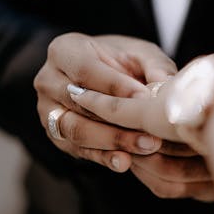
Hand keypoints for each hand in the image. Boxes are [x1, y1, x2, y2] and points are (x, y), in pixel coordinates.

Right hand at [34, 32, 176, 170]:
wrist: (106, 75)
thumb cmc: (124, 60)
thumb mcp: (141, 53)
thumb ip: (154, 65)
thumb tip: (166, 84)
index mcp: (64, 50)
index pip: (85, 70)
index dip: (115, 86)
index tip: (145, 97)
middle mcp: (48, 80)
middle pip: (78, 104)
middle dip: (117, 120)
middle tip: (151, 131)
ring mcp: (47, 111)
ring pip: (76, 130)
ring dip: (112, 141)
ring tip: (146, 146)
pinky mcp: (57, 136)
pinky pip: (78, 150)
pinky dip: (103, 157)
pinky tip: (125, 162)